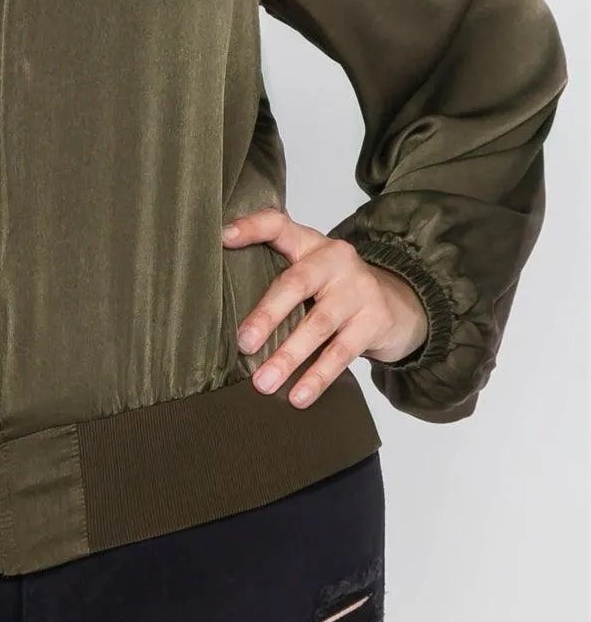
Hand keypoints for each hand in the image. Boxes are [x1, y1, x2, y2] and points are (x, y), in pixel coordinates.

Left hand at [222, 206, 429, 407]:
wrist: (400, 304)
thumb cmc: (337, 289)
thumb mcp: (311, 272)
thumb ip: (277, 279)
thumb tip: (223, 313)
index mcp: (311, 244)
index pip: (279, 225)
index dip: (251, 228)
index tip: (222, 237)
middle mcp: (335, 261)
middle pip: (296, 284)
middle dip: (266, 315)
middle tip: (244, 343)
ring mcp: (358, 290)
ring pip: (317, 325)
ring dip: (288, 357)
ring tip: (263, 383)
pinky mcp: (374, 321)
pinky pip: (341, 353)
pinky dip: (317, 377)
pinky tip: (298, 396)